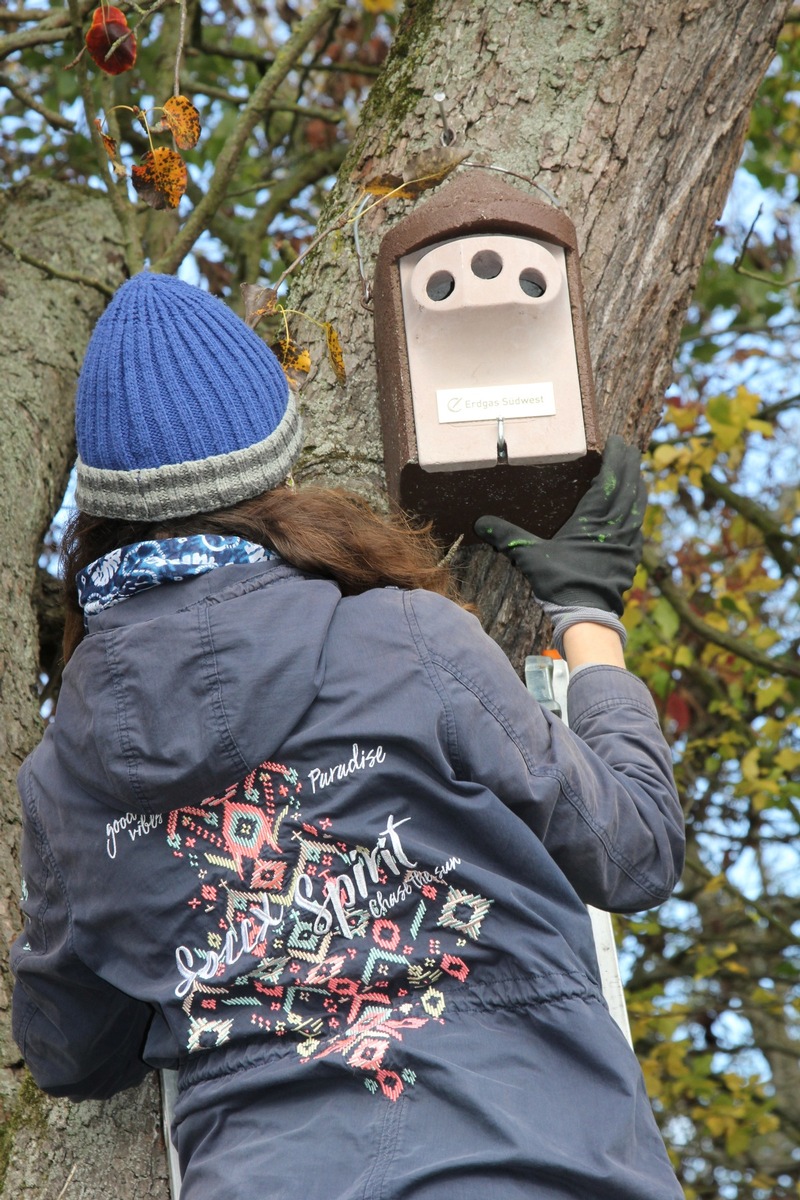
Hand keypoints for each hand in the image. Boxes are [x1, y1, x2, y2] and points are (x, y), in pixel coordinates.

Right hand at [474, 436, 645, 615]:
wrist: (588, 615)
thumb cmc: (560, 582)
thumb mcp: (530, 555)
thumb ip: (507, 536)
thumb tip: (480, 522)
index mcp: (593, 518)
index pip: (609, 478)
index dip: (616, 457)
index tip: (617, 441)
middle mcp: (615, 525)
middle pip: (629, 486)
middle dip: (630, 465)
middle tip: (629, 449)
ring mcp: (627, 541)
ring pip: (638, 505)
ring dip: (638, 485)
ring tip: (636, 472)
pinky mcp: (630, 556)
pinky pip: (639, 526)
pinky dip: (638, 511)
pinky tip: (636, 512)